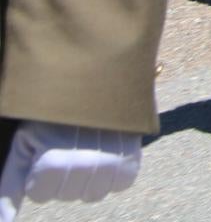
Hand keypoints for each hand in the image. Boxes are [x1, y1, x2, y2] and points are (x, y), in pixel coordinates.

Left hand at [0, 122, 141, 212]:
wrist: (95, 79)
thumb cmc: (53, 115)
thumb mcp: (25, 146)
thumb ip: (10, 187)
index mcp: (53, 162)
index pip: (41, 195)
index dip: (39, 175)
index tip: (46, 148)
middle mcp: (85, 165)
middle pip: (69, 196)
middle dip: (63, 177)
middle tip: (67, 145)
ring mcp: (112, 161)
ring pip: (94, 194)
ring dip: (88, 178)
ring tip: (87, 148)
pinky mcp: (134, 155)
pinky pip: (121, 183)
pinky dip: (113, 174)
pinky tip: (106, 152)